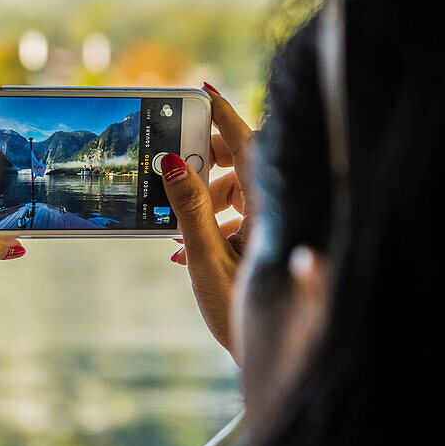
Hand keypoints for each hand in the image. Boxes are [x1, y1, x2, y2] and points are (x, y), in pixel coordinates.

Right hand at [162, 84, 253, 358]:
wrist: (274, 356)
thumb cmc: (242, 309)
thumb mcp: (206, 258)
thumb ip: (188, 208)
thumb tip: (169, 162)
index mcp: (268, 206)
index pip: (245, 144)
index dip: (222, 113)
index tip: (200, 90)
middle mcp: (275, 209)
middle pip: (240, 164)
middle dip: (203, 166)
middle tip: (170, 172)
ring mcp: (273, 226)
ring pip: (237, 191)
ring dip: (204, 202)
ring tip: (177, 231)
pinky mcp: (268, 242)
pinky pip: (239, 216)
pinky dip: (213, 223)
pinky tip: (185, 250)